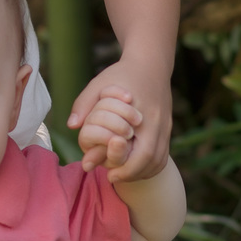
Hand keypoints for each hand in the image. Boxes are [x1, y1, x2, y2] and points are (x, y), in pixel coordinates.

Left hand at [69, 58, 171, 179]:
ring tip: (122, 174)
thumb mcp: (99, 84)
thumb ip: (84, 104)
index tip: (109, 175)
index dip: (126, 168)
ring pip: (159, 161)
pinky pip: (163, 155)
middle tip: (112, 177)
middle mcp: (158, 123)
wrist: (150, 63)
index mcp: (142, 114)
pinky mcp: (167, 128)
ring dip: (141, 172)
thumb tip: (72, 126)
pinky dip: (149, 166)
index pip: (140, 153)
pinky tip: (134, 167)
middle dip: (131, 174)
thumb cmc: (121, 75)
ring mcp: (165, 127)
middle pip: (151, 160)